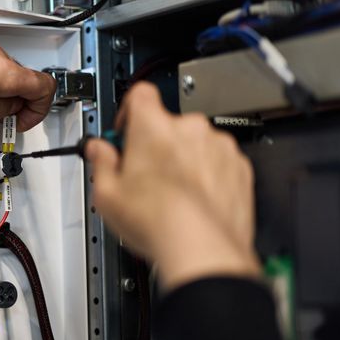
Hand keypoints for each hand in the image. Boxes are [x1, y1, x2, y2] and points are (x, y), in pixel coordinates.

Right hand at [85, 83, 259, 289]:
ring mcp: (218, 147)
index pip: (140, 94)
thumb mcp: (107, 193)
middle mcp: (190, 129)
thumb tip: (99, 151)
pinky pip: (219, 163)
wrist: (202, 246)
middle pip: (169, 124)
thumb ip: (101, 162)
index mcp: (153, 126)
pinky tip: (193, 201)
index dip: (130, 111)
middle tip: (144, 174)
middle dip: (157, 144)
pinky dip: (209, 176)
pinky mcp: (240, 169)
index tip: (126, 131)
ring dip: (185, 160)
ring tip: (171, 194)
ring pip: (196, 144)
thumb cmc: (157, 219)